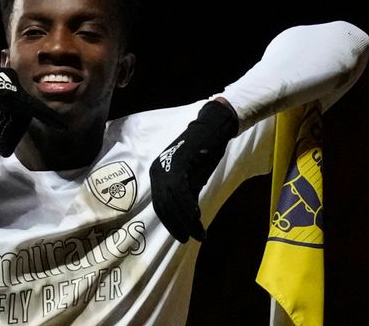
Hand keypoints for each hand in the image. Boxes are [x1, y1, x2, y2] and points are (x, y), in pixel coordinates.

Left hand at [149, 100, 237, 242]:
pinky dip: (188, 205)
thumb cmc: (202, 154)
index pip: (160, 206)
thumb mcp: (191, 180)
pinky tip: (197, 216)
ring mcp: (165, 167)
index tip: (182, 236)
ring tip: (198, 233)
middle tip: (189, 238)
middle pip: (163, 206)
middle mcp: (156, 172)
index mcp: (156, 175)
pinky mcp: (177, 163)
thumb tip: (187, 219)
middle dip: (176, 225)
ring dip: (185, 220)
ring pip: (172, 201)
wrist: (212, 130)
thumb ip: (186, 197)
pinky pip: (180, 190)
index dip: (170, 223)